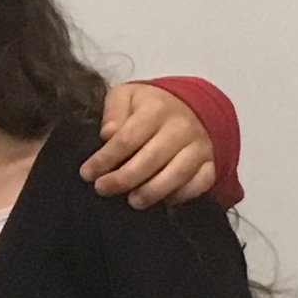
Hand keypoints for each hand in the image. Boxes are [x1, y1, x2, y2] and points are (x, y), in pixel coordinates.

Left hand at [84, 83, 217, 206]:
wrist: (190, 107)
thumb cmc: (149, 106)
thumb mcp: (126, 96)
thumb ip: (114, 111)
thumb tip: (108, 133)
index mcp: (157, 108)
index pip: (127, 138)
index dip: (105, 159)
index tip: (87, 173)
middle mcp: (181, 127)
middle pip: (150, 159)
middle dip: (123, 178)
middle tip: (102, 189)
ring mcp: (199, 146)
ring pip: (177, 174)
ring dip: (153, 191)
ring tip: (132, 201)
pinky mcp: (210, 163)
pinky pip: (201, 183)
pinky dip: (183, 195)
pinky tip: (163, 201)